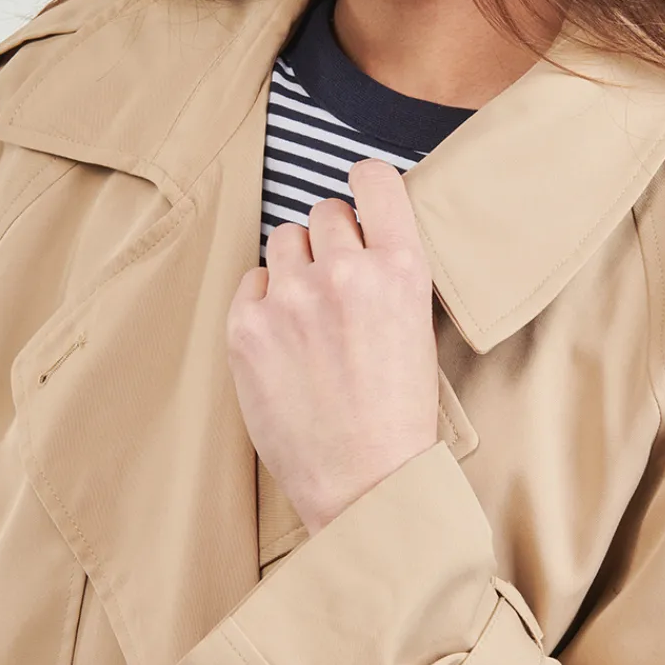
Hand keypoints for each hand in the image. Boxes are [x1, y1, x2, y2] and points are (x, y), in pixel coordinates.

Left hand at [225, 158, 440, 534]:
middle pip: (325, 213)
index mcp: (401, 269)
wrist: (366, 483)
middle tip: (335, 285)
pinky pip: (250, 282)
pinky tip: (283, 341)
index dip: (364, 182)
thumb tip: (355, 237)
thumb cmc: (398, 415)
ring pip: (283, 240)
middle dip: (329, 241)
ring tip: (307, 315)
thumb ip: (387, 275)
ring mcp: (292, 298)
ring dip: (294, 267)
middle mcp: (346, 272)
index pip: (374, 181)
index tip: (358, 194)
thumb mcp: (417, 328)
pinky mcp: (247, 327)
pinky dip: (263, 303)